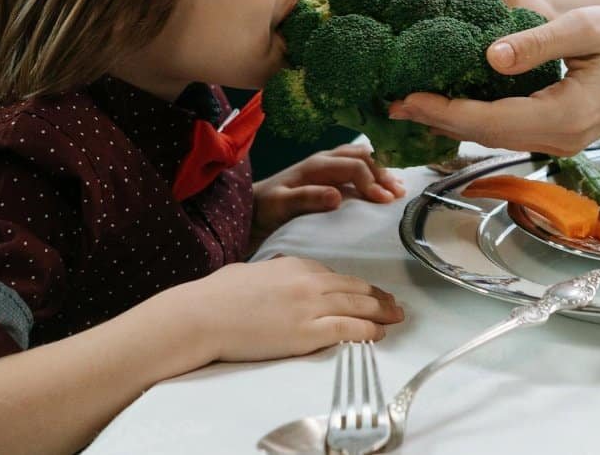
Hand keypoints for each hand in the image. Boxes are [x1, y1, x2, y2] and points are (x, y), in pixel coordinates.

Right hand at [190, 256, 405, 361]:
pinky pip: (348, 329)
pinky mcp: (307, 332)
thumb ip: (273, 273)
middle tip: (395, 305)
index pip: (335, 275)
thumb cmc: (217, 296)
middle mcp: (308, 282)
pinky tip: (379, 334)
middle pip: (354, 288)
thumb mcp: (252, 272)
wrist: (203, 314)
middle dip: (379, 297)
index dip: (356, 286)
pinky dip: (368, 331)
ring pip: (358, 306)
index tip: (368, 292)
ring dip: (382, 313)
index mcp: (295, 265)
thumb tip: (276, 275)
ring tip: (396, 318)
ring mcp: (310, 306)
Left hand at [252, 144, 405, 237]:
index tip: (385, 200)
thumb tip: (337, 196)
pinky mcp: (331, 175)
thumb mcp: (282, 205)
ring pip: (362, 159)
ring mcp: (329, 165)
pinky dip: (375, 174)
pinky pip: (358, 167)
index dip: (371, 181)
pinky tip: (386, 185)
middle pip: (362, 158)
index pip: (353, 166)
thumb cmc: (267, 207)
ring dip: (382, 172)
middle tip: (399, 193)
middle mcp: (325, 160)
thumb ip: (307, 199)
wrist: (254, 206)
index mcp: (316, 165)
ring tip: (399, 189)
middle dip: (383, 173)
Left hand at [389, 6, 599, 154]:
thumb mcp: (586, 26)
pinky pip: (504, 131)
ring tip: (405, 106)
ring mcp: (557, 142)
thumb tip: (489, 55)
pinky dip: (471, 120)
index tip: (404, 99)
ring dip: (448, 122)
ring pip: (491, 137)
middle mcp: (557, 139)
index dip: (443, 110)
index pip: (489, 120)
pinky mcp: (555, 134)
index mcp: (564, 116)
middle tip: (387, 105)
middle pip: (482, 135)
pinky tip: (445, 104)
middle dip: (434, 120)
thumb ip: (538, 42)